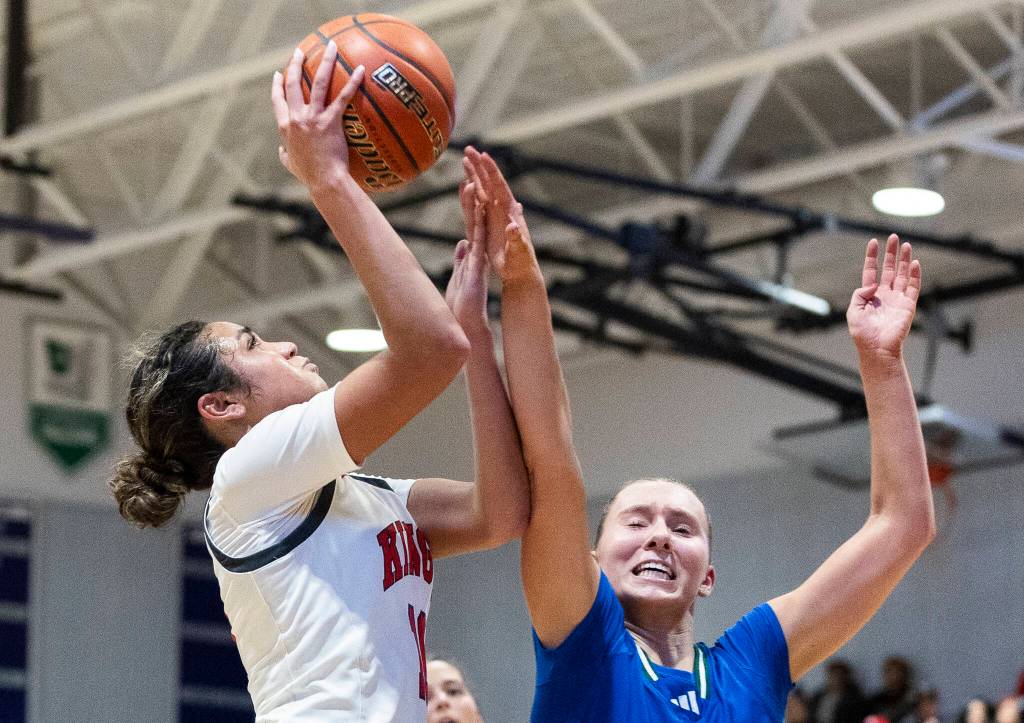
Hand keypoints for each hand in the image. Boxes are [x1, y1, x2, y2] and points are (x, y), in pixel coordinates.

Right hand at [271, 42, 364, 189]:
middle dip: (296, 65)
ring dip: (325, 62)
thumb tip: (281, 152)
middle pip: (293, 85)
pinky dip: (352, 82)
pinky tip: (361, 69)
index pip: (278, 101)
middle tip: (300, 51)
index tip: (278, 74)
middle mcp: (296, 118)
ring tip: (331, 46)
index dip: (277, 86)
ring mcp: (313, 118)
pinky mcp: (330, 121)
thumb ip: (285, 156)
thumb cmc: (310, 177)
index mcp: (286, 128)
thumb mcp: (291, 166)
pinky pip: (343, 97)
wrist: (324, 181)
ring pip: (318, 83)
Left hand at [445, 195, 489, 339]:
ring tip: (476, 183)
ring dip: (477, 205)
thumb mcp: (459, 276)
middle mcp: (477, 253)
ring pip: (478, 226)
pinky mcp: (478, 265)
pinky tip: (478, 206)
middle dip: (473, 199)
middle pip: (475, 221)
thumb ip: (461, 259)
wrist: (467, 325)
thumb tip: (462, 244)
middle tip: (473, 175)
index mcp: (472, 254)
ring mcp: (478, 258)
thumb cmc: (461, 306)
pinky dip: (478, 222)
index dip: (468, 205)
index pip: (470, 225)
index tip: (467, 184)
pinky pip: (478, 239)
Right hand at [462, 146, 538, 283]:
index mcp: (510, 212)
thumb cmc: (521, 263)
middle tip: (468, 149)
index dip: (491, 171)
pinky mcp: (488, 224)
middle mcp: (502, 210)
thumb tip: (513, 226)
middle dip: (479, 166)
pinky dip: (470, 192)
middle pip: (489, 183)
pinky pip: (477, 204)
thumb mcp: (519, 252)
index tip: (483, 155)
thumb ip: (516, 239)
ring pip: (482, 190)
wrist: (519, 272)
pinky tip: (465, 183)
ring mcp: (495, 216)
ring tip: (464, 159)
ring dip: (473, 175)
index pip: (500, 186)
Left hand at [846, 234, 921, 359]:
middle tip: (894, 237)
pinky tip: (915, 263)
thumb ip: (859, 294)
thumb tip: (872, 284)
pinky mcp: (908, 306)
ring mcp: (897, 299)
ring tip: (907, 245)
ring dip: (905, 260)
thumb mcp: (853, 311)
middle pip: (889, 269)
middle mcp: (884, 295)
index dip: (872, 257)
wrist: (877, 349)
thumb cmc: (862, 334)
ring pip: (902, 275)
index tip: (873, 242)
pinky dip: (915, 275)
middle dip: (891, 253)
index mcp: (869, 295)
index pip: (871, 271)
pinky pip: (913, 287)